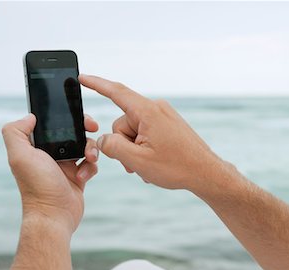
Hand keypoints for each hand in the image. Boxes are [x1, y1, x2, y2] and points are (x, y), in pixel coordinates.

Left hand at [2, 114, 98, 235]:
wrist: (54, 215)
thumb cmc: (37, 187)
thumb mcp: (20, 156)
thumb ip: (15, 132)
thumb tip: (30, 117)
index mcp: (37, 147)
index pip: (53, 124)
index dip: (67, 117)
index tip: (79, 117)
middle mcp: (50, 154)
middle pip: (73, 132)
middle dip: (84, 129)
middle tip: (93, 128)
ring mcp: (65, 165)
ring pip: (85, 146)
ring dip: (91, 149)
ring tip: (89, 158)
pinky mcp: (78, 176)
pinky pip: (91, 164)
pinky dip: (90, 167)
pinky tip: (82, 176)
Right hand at [79, 74, 223, 191]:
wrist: (207, 173)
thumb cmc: (176, 167)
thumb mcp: (137, 160)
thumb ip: (113, 147)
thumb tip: (103, 140)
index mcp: (148, 112)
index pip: (116, 92)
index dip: (96, 84)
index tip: (82, 77)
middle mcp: (156, 109)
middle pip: (123, 123)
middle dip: (124, 145)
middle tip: (135, 164)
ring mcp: (164, 117)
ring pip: (134, 132)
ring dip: (135, 151)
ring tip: (148, 167)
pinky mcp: (169, 125)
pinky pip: (146, 134)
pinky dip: (145, 149)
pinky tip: (155, 164)